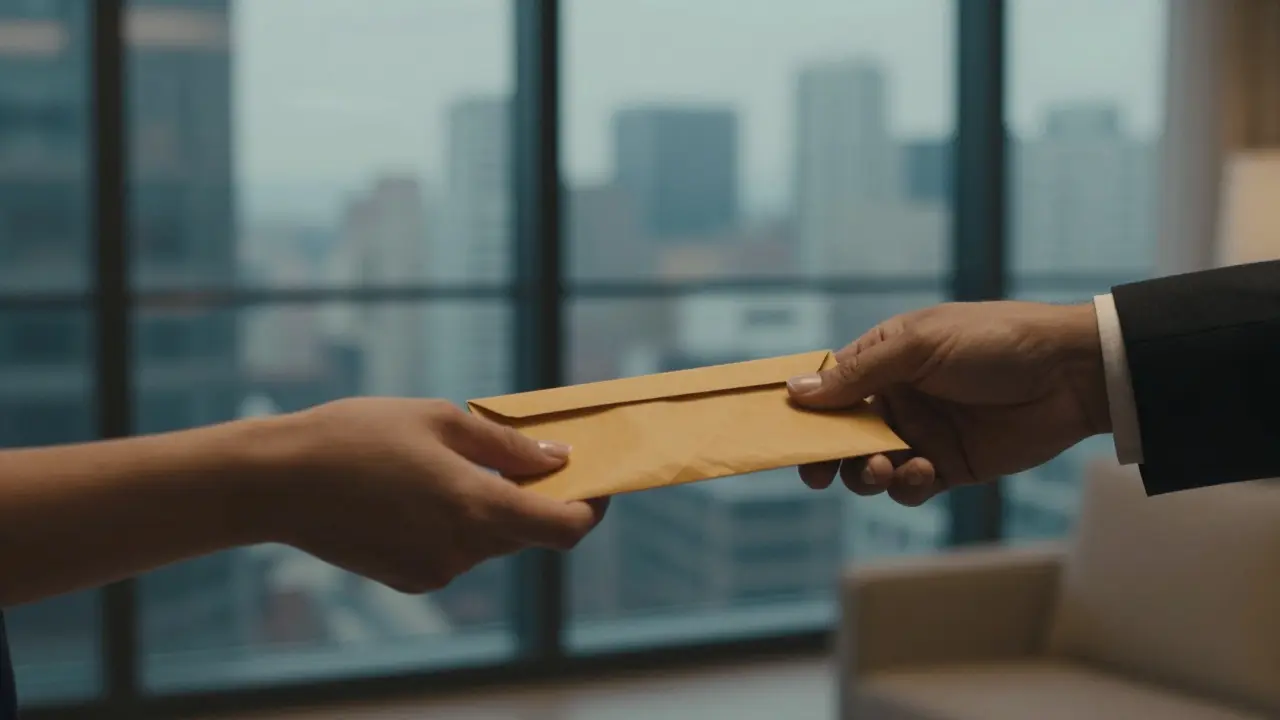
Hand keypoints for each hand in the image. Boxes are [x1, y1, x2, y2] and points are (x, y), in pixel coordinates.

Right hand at [262, 398, 605, 593]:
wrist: (275, 482)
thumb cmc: (356, 436)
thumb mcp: (441, 420)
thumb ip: (508, 446)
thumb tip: (557, 460)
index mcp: (477, 509)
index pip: (565, 528)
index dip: (592, 507)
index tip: (598, 481)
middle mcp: (462, 551)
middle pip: (528, 532)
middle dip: (539, 497)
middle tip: (531, 454)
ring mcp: (434, 571)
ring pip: (490, 541)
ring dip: (493, 507)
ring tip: (460, 462)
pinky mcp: (408, 579)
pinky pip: (455, 551)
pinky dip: (457, 523)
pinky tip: (421, 489)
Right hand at [788, 301, 1109, 506]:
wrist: (1071, 375)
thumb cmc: (994, 342)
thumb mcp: (918, 347)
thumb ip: (858, 375)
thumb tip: (795, 392)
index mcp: (884, 359)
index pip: (828, 387)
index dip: (802, 411)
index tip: (779, 434)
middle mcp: (897, 398)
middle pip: (841, 435)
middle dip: (826, 455)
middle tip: (818, 473)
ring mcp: (922, 433)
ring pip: (870, 467)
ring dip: (866, 474)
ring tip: (884, 467)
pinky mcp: (949, 466)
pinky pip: (910, 487)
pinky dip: (907, 487)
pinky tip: (922, 472)